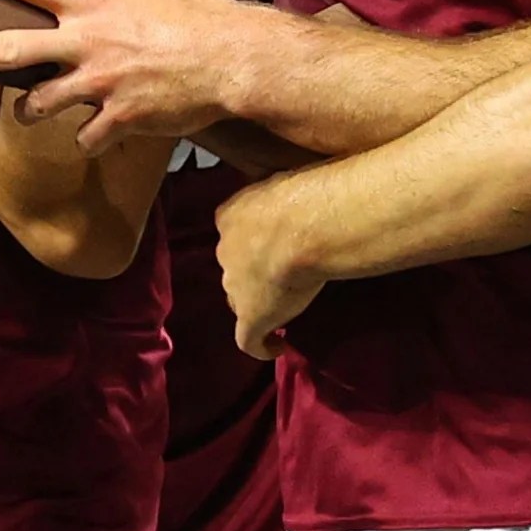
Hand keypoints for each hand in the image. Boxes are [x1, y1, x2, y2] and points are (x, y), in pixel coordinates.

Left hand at [0, 0, 261, 149]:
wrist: (236, 62)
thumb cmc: (208, 16)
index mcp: (95, 3)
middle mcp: (86, 43)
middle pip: (9, 49)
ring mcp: (98, 84)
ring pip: (39, 104)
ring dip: (31, 109)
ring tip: (31, 110)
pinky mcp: (117, 120)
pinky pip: (87, 138)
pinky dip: (91, 138)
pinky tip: (102, 136)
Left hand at [214, 174, 324, 356]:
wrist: (305, 225)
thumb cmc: (305, 195)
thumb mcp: (285, 182)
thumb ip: (283, 194)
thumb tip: (305, 191)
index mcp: (230, 216)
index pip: (235, 236)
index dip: (251, 246)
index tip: (270, 250)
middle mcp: (225, 251)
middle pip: (234, 269)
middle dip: (251, 274)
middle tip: (281, 277)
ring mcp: (235, 287)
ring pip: (240, 299)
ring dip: (258, 303)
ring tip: (283, 308)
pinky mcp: (251, 316)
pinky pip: (249, 340)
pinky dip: (261, 346)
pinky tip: (276, 348)